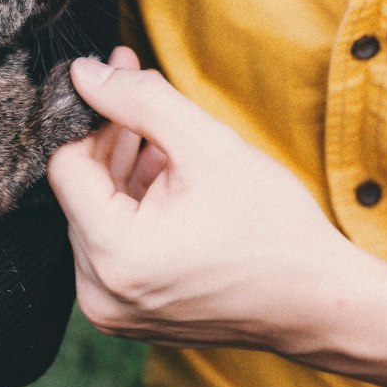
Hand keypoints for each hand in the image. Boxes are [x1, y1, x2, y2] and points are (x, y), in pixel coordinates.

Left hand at [48, 56, 368, 354]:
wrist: (320, 302)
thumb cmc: (272, 225)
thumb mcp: (206, 144)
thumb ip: (139, 101)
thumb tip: (82, 72)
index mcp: (114, 254)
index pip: (65, 166)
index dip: (89, 115)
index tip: (115, 77)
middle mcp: (100, 292)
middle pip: (80, 191)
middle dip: (108, 136)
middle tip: (134, 81)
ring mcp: (113, 310)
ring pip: (96, 215)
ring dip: (122, 168)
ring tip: (160, 129)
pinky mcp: (130, 313)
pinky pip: (114, 245)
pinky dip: (133, 206)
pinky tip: (165, 171)